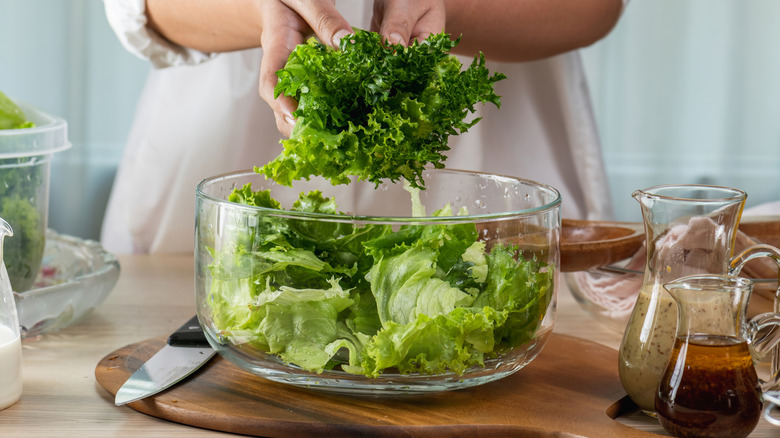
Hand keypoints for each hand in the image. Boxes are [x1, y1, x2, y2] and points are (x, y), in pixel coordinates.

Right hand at [260, 0, 444, 136]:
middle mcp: (281, 70)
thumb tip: (346, 43)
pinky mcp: (305, 85)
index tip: (295, 120)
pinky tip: (351, 129)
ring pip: (297, 113)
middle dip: (301, 131)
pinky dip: (329, 119)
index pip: (272, 81)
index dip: (281, 104)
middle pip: (282, 110)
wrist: (280, 0)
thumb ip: (324, 18)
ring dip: (316, 131)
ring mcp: (292, 81)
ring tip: (341, 146)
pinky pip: (314, 105)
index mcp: (276, 46)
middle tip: (325, 146)